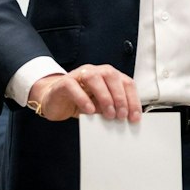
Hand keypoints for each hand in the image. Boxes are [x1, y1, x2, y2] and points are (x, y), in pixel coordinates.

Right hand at [27, 64, 141, 121]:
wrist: (54, 101)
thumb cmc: (79, 102)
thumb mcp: (100, 107)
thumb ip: (111, 108)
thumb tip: (124, 118)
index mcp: (108, 77)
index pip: (126, 82)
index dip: (132, 99)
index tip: (134, 117)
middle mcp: (95, 72)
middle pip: (112, 76)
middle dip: (120, 97)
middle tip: (121, 115)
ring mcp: (79, 75)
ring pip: (94, 77)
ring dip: (104, 96)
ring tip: (108, 114)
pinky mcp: (64, 83)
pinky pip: (73, 86)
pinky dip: (83, 98)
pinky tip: (89, 111)